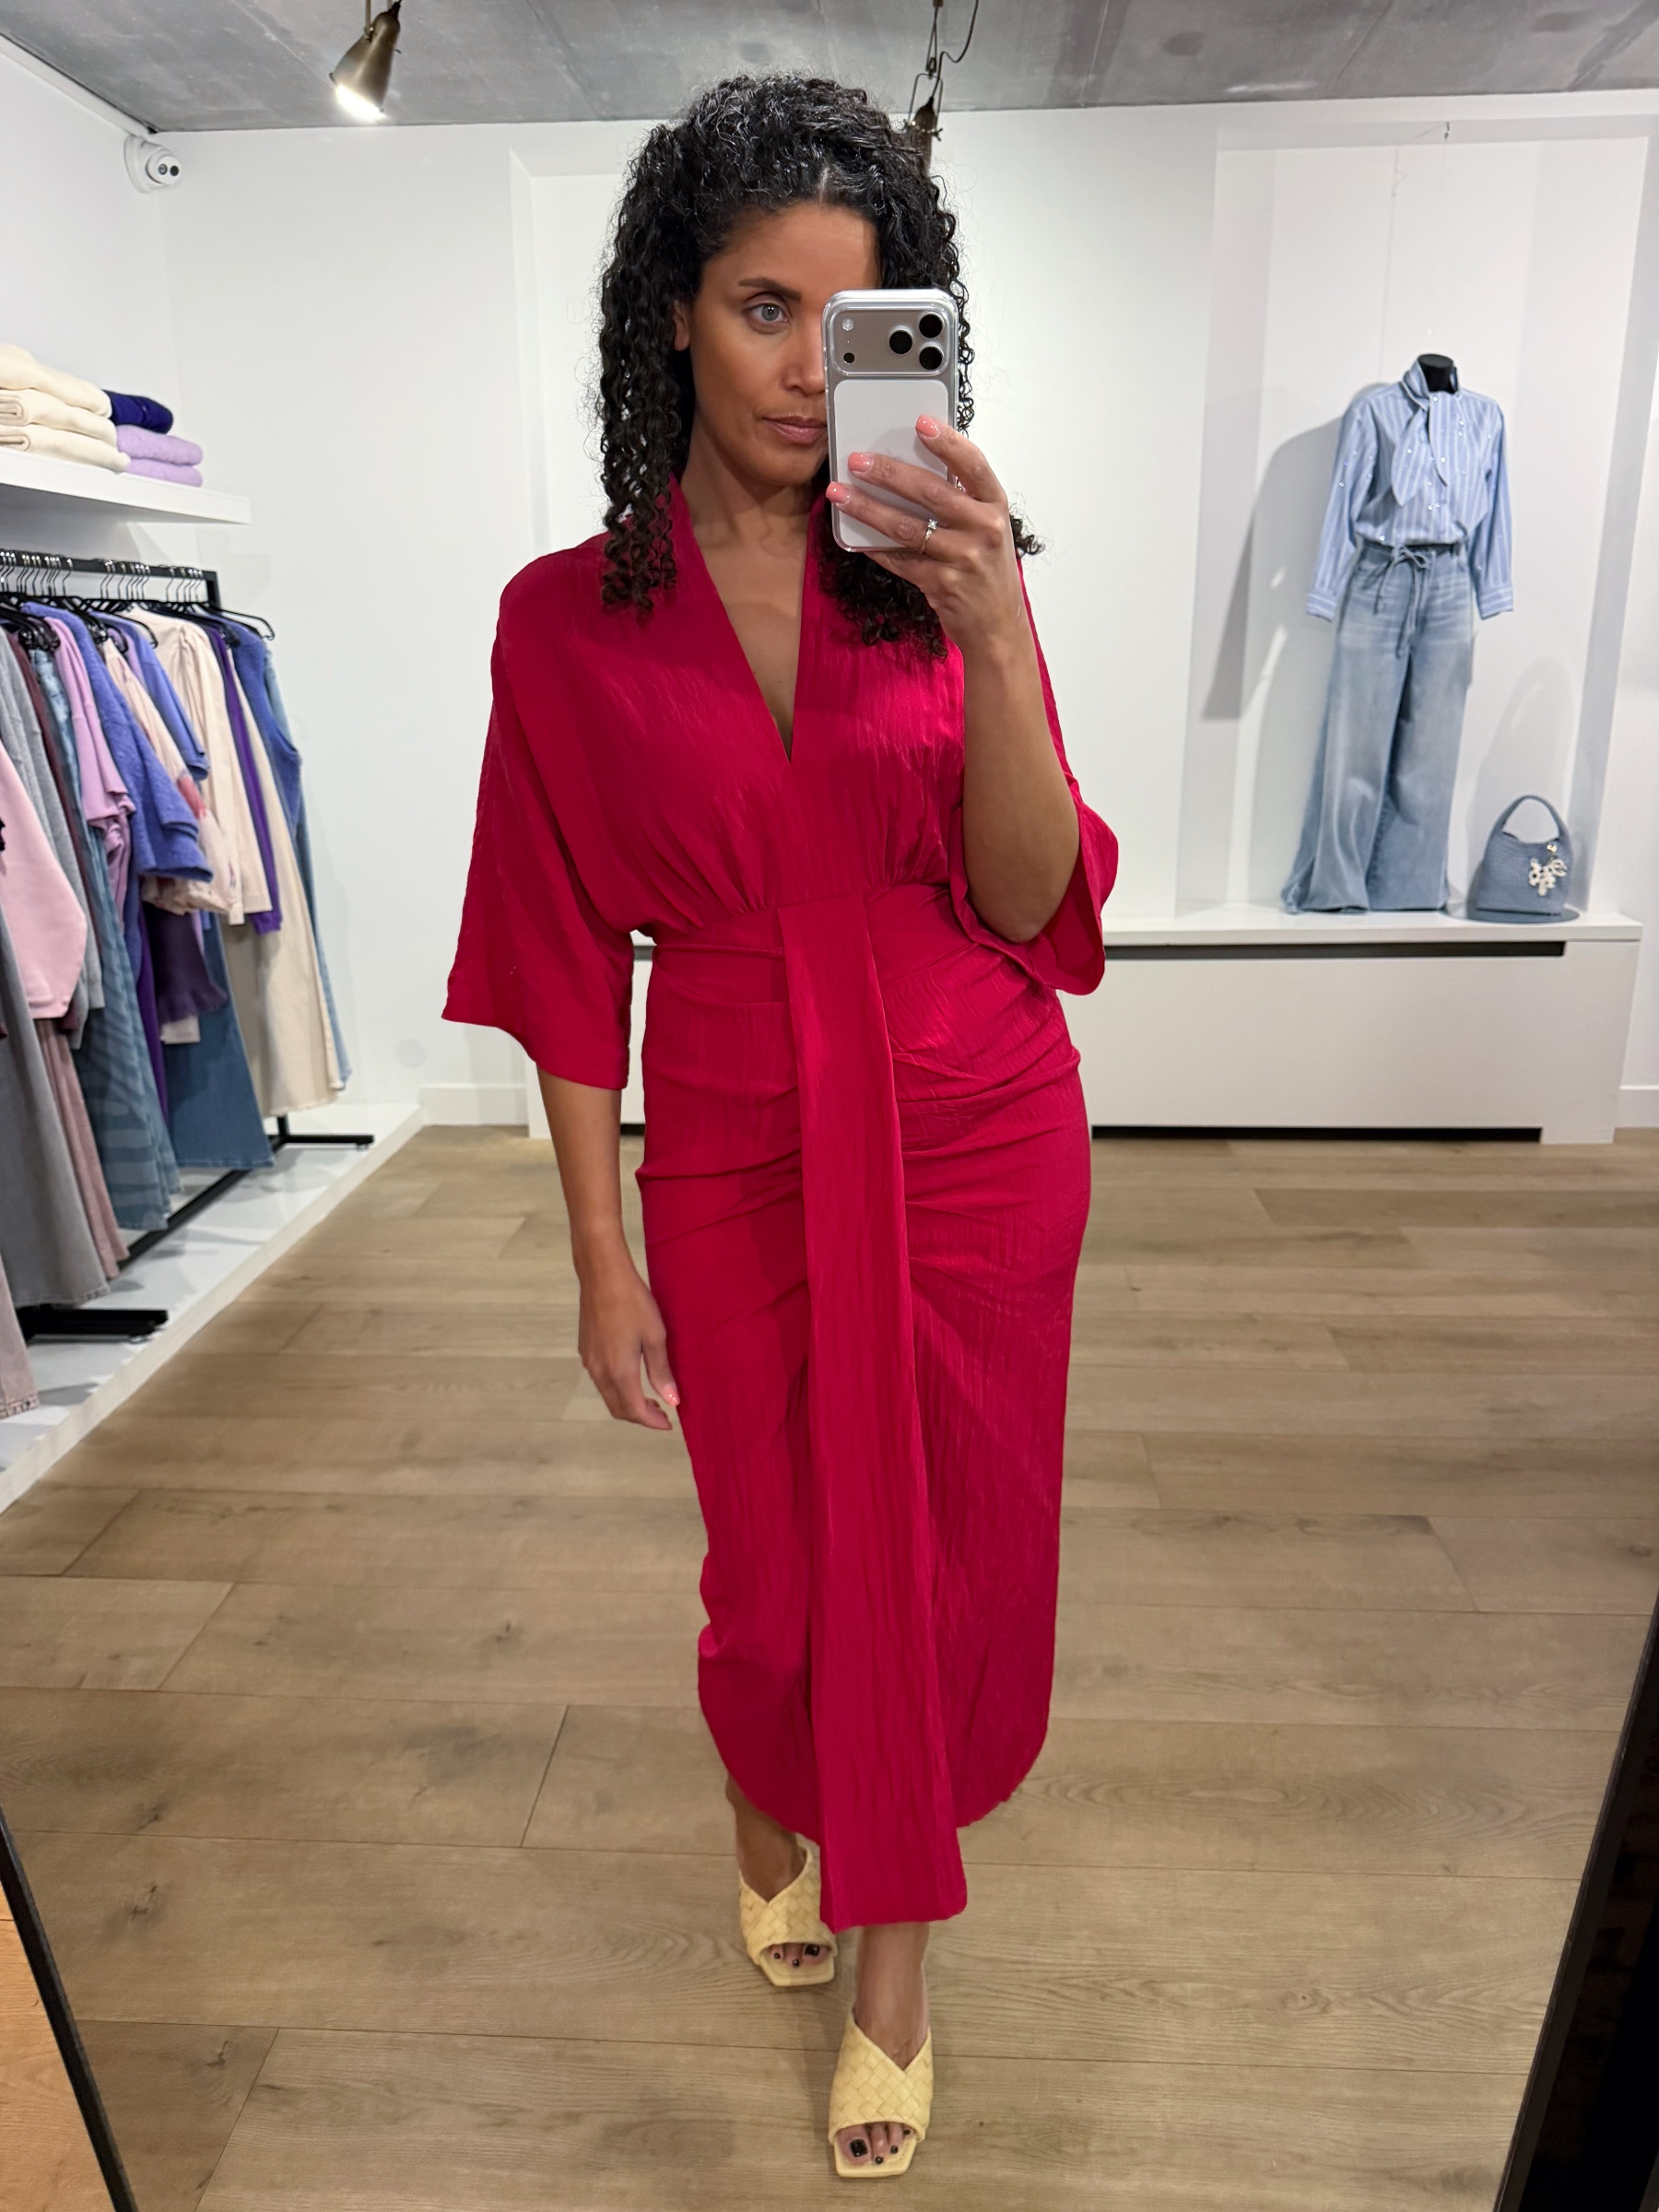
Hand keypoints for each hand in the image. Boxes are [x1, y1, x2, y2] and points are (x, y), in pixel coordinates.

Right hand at [576, 1244, 678, 1429]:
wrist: (602, 1275)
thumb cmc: (633, 1303)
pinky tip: (630, 1374)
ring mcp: (589, 1361)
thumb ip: (661, 1372)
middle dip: (639, 1416)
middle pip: (618, 1408)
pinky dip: (616, 1387)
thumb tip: (672, 1400)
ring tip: (649, 1395)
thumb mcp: (655, 1336)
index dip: (652, 1422)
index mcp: (619, 1372)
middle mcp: (600, 1372)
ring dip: (627, 1402)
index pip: (635, 1411)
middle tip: (661, 1412)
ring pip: (608, 1395)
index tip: (669, 1423)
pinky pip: (600, 1380)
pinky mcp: (585, 1350)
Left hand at [825, 418, 1025, 655]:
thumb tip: (909, 466)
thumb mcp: (986, 527)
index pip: (973, 464)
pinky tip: (854, 536)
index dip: (948, 442)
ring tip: (840, 494)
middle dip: (889, 473)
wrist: (998, 625)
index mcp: (995, 505)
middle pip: (931, 492)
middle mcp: (983, 529)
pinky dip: (874, 547)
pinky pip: (899, 560)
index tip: (920, 422)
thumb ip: (960, 499)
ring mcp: (963, 558)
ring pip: (907, 527)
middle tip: (858, 461)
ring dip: (868, 509)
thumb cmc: (988, 569)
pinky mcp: (942, 584)